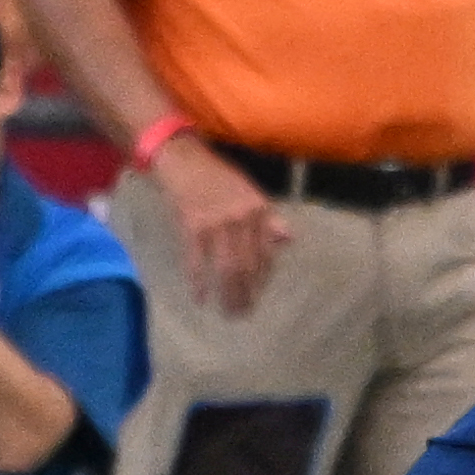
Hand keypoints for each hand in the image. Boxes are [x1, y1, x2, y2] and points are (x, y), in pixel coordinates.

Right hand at [151, 131, 291, 318]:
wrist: (185, 160)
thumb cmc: (218, 178)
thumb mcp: (250, 193)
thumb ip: (269, 219)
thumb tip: (289, 240)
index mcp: (259, 210)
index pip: (266, 253)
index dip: (263, 279)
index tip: (257, 295)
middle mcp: (242, 218)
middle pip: (248, 266)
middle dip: (247, 294)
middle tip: (243, 314)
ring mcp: (217, 223)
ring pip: (227, 268)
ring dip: (229, 294)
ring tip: (229, 313)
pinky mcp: (193, 227)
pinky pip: (197, 262)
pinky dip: (198, 282)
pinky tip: (200, 299)